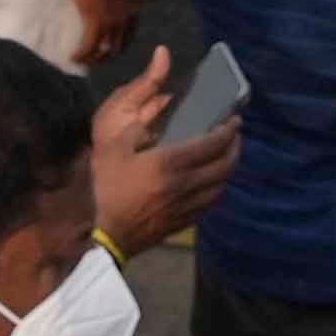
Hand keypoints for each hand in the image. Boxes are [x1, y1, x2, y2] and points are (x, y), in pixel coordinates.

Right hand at [87, 61, 234, 245]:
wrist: (101, 234)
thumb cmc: (104, 186)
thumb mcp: (113, 146)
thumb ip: (138, 123)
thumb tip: (161, 102)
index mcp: (170, 163)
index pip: (212, 144)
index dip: (228, 130)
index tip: (234, 120)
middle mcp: (185, 185)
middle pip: (224, 166)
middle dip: (235, 148)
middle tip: (235, 136)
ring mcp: (185, 207)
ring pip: (220, 187)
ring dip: (228, 169)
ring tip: (225, 156)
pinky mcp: (181, 223)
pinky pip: (209, 204)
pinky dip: (216, 189)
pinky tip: (211, 183)